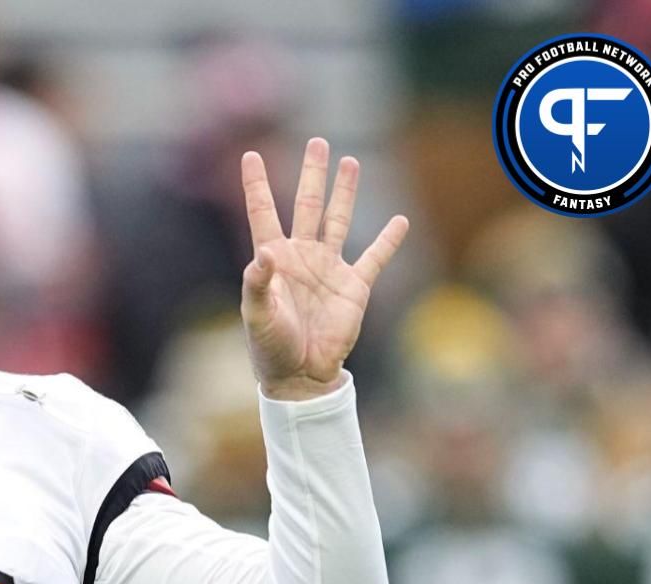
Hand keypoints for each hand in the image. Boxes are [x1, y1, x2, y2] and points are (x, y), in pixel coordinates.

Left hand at [240, 138, 408, 399]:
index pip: (263, 212)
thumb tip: (264, 253)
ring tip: (350, 162)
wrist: (301, 374)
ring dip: (346, 192)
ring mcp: (329, 268)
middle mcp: (301, 256)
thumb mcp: (257, 315)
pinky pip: (375, 257)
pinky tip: (400, 220)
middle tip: (318, 142)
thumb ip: (257, 283)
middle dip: (312, 174)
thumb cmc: (270, 347)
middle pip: (308, 205)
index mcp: (273, 259)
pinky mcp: (354, 286)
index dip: (257, 185)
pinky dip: (388, 240)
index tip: (250, 155)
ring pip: (339, 219)